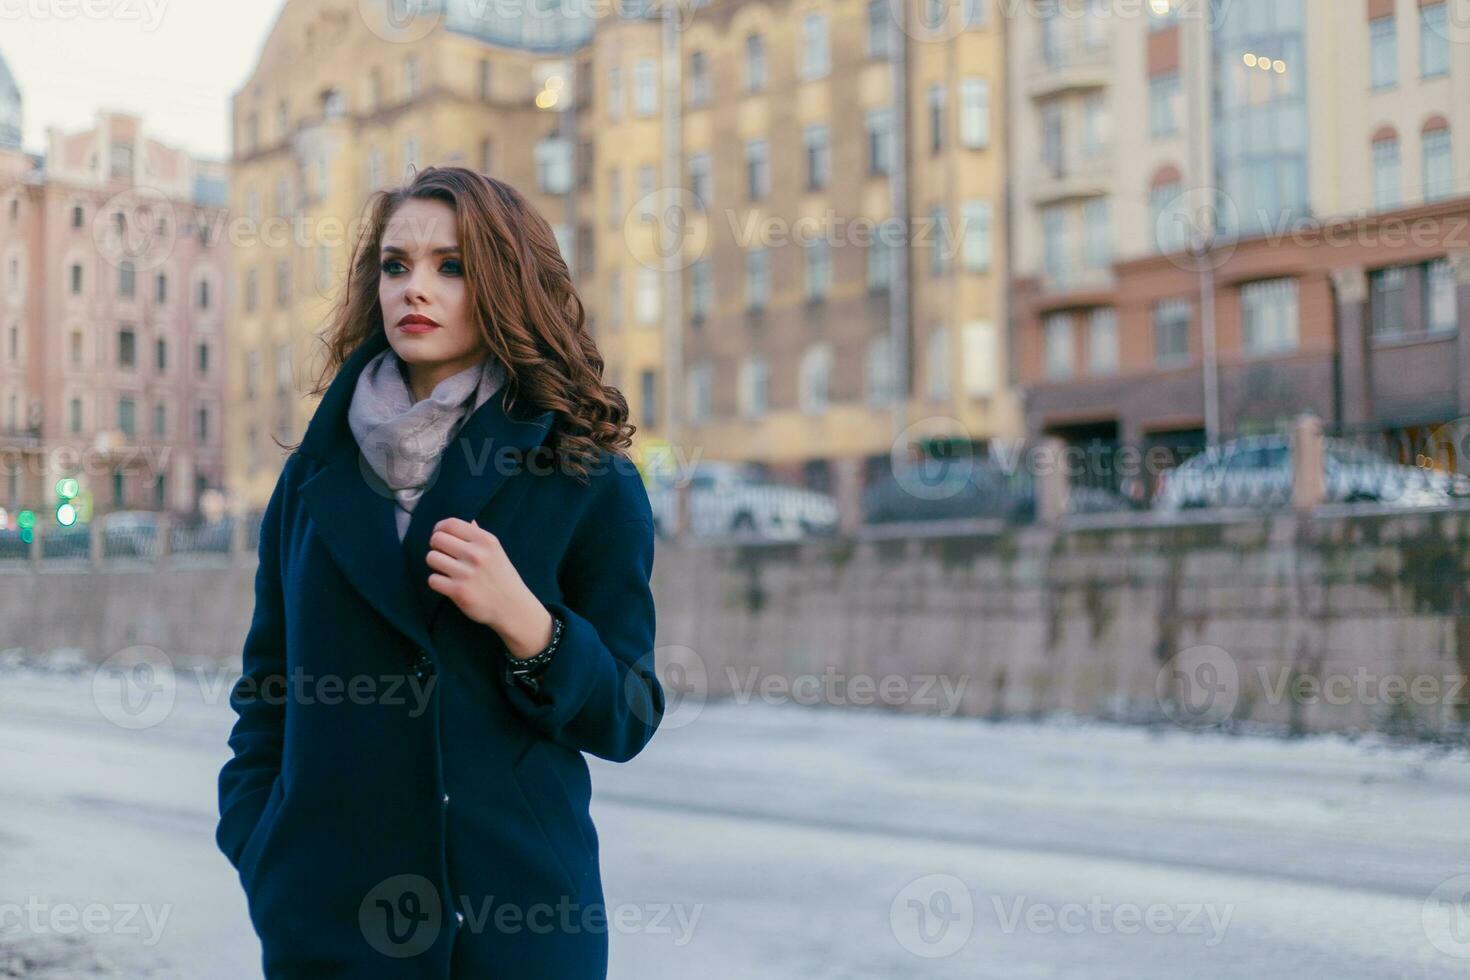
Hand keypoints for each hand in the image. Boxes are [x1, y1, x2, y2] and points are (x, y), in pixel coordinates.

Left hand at [426, 517, 553, 658]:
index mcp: (485, 540)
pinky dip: (437, 582)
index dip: (439, 528)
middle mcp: (476, 554)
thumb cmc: (502, 577)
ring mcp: (466, 573)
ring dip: (435, 564)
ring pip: (431, 558)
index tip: (441, 536)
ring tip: (446, 570)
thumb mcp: (496, 551)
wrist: (512, 607)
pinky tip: (448, 584)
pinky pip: (432, 579)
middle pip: (437, 539)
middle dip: (436, 546)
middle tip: (444, 555)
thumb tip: (468, 521)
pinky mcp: (458, 591)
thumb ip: (479, 536)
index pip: (450, 524)